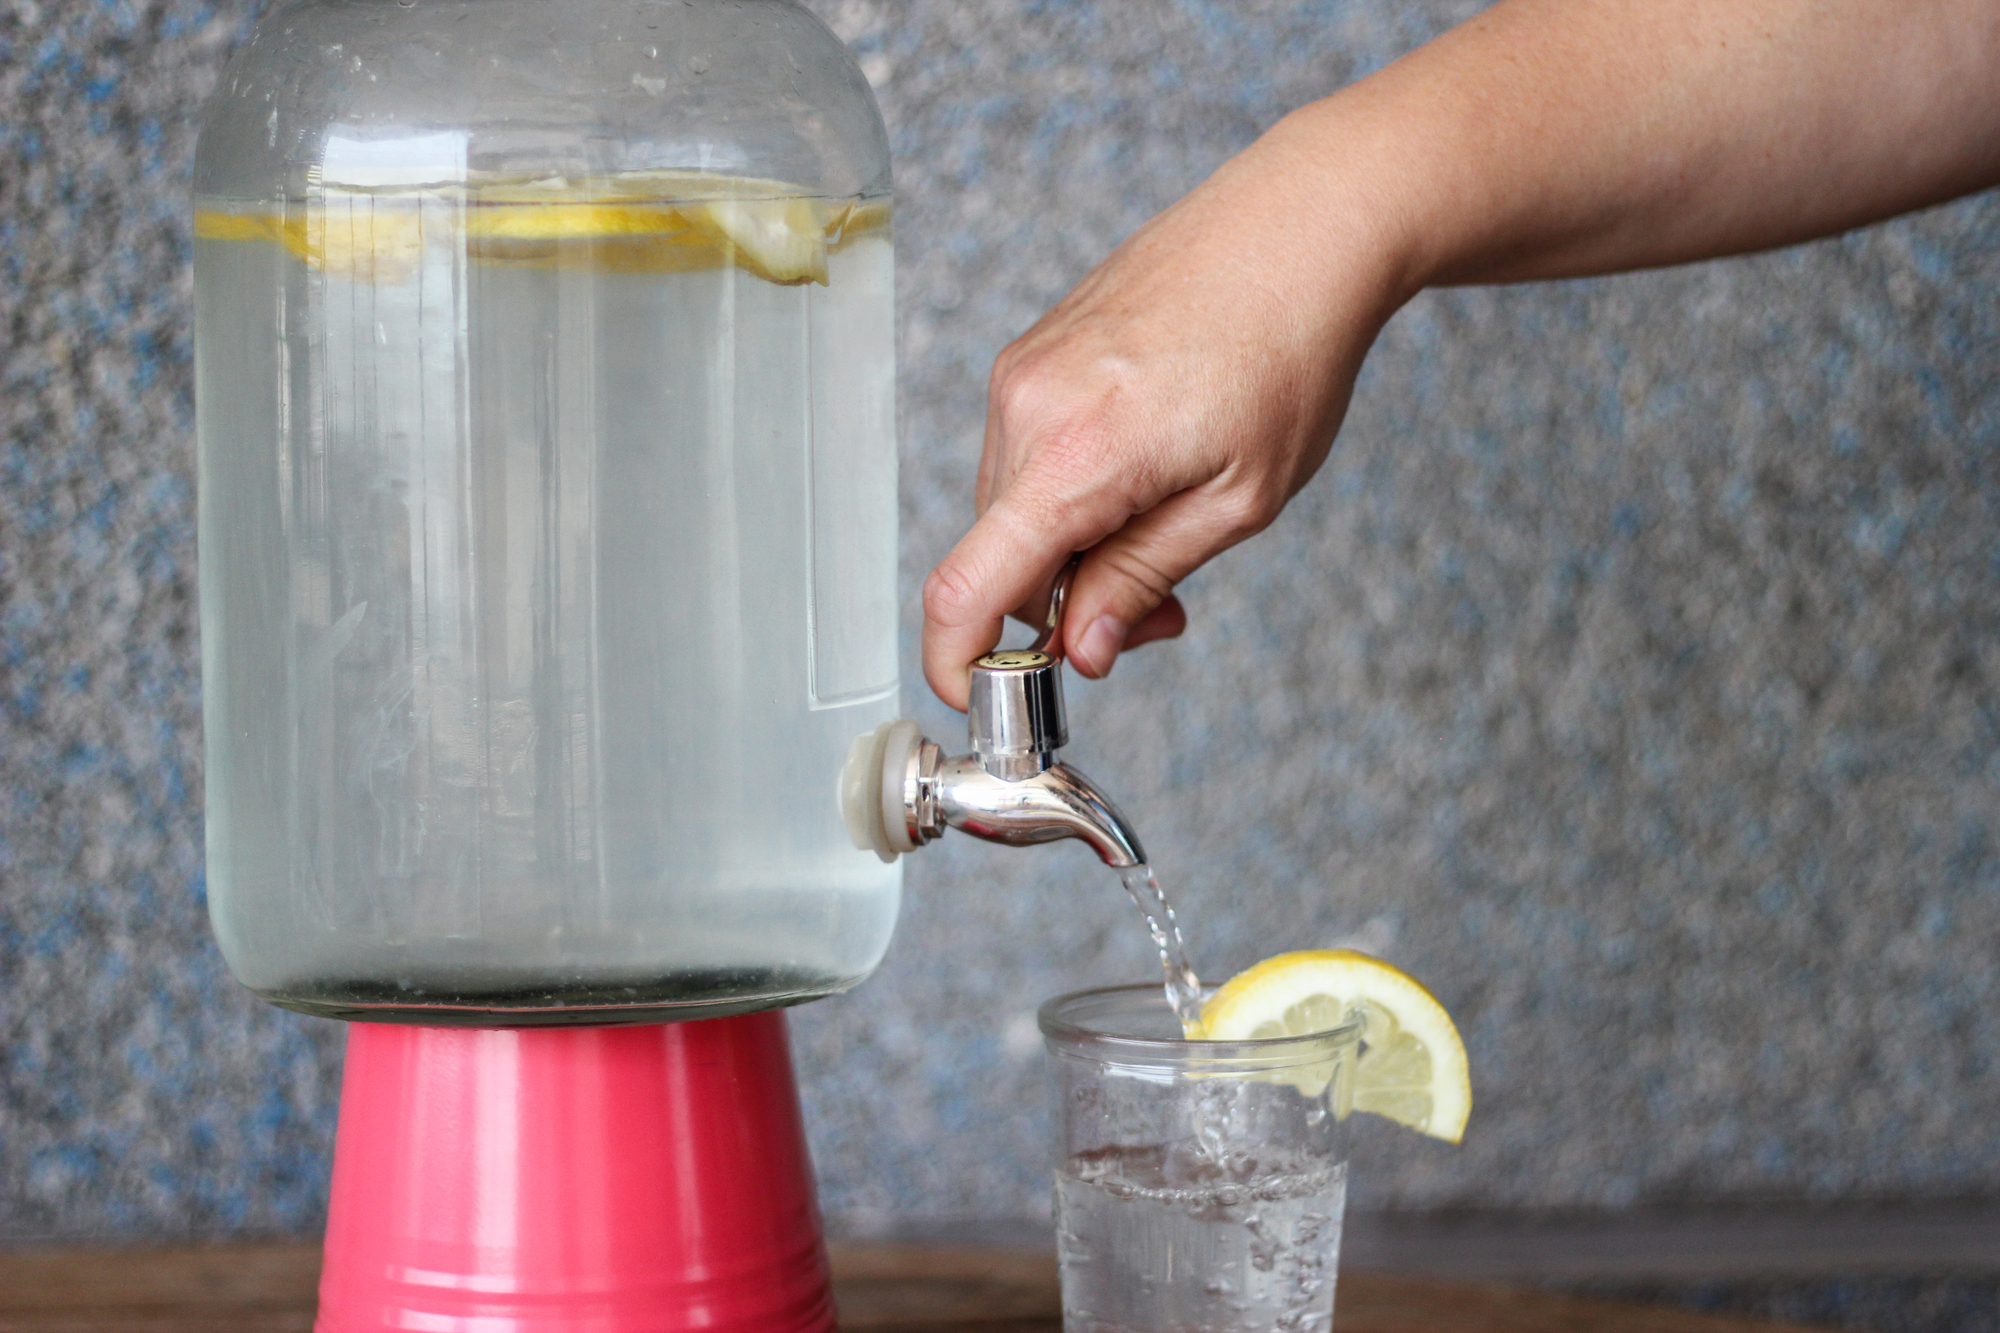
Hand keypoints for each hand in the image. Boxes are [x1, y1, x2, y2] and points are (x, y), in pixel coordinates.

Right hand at [920, 114, 1411, 709]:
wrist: (1301, 223)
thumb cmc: (1290, 355)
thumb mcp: (1238, 501)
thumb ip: (1142, 578)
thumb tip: (1077, 650)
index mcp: (1076, 455)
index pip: (966, 589)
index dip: (955, 664)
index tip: (981, 700)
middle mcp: (1025, 408)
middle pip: (999, 559)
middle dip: (1064, 607)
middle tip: (1163, 606)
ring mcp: (1021, 372)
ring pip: (1013, 510)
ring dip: (1071, 547)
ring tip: (1169, 518)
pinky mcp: (1032, 352)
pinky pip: (1024, 457)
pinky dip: (1070, 491)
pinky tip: (1146, 464)